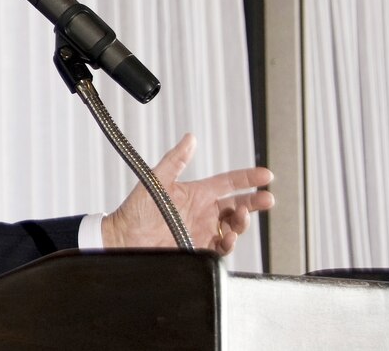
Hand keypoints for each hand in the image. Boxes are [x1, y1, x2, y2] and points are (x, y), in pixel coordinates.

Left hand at [102, 133, 272, 254]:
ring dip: (242, 222)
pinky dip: (229, 243)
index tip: (265, 175)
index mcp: (197, 193)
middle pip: (238, 206)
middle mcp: (204, 212)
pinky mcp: (199, 250)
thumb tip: (190, 138)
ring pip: (234, 227)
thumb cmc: (135, 209)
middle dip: (255, 202)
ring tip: (240, 217)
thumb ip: (176, 160)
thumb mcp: (157, 180)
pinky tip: (228, 237)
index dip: (247, 178)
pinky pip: (221, 248)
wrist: (122, 238)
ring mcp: (203, 232)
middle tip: (266, 198)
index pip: (229, 183)